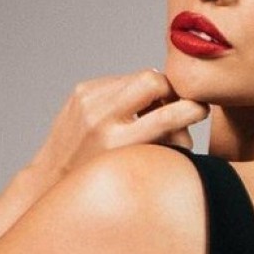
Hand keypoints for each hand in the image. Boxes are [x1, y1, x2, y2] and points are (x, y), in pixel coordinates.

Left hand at [24, 69, 207, 188]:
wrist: (52, 175)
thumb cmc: (101, 177)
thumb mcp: (135, 168)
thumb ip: (167, 143)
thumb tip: (193, 114)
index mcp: (118, 144)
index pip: (166, 117)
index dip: (193, 109)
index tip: (201, 111)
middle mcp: (101, 118)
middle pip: (154, 80)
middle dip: (171, 90)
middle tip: (175, 105)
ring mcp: (89, 99)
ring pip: (139, 76)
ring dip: (152, 91)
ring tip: (148, 112)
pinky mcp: (82, 89)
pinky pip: (121, 80)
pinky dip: (131, 92)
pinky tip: (126, 110)